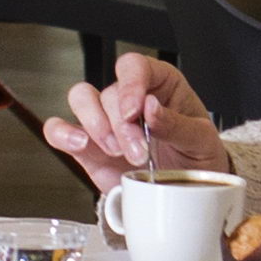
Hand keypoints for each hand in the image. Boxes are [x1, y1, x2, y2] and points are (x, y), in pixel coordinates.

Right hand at [41, 51, 226, 194]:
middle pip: (109, 92)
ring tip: (116, 152)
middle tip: (139, 152)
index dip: (130, 85)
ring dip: (96, 127)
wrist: (185, 193)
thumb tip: (151, 109)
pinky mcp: (87, 145)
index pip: (134, 67)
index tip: (135, 111)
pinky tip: (80, 144)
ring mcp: (105, 120)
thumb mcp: (200, 140)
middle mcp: (127, 97)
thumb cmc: (196, 157)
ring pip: (81, 99)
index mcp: (159, 83)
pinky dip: (63, 134)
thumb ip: (177, 124)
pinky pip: (59, 128)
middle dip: (122, 126)